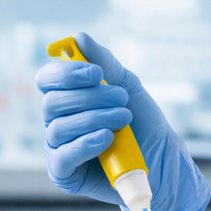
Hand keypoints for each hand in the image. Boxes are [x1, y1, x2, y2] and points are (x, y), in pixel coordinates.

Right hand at [35, 32, 209, 210]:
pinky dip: (86, 143)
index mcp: (68, 98)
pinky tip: (107, 138)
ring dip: (94, 119)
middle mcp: (58, 121)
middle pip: (52, 102)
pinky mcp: (65, 173)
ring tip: (124, 119)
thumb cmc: (142, 123)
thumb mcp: (128, 87)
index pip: (48, 80)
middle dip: (89, 98)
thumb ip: (105, 63)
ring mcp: (59, 148)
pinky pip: (63, 155)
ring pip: (58, 127)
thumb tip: (79, 37)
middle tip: (121, 99)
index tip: (96, 73)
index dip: (66, 73)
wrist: (162, 160)